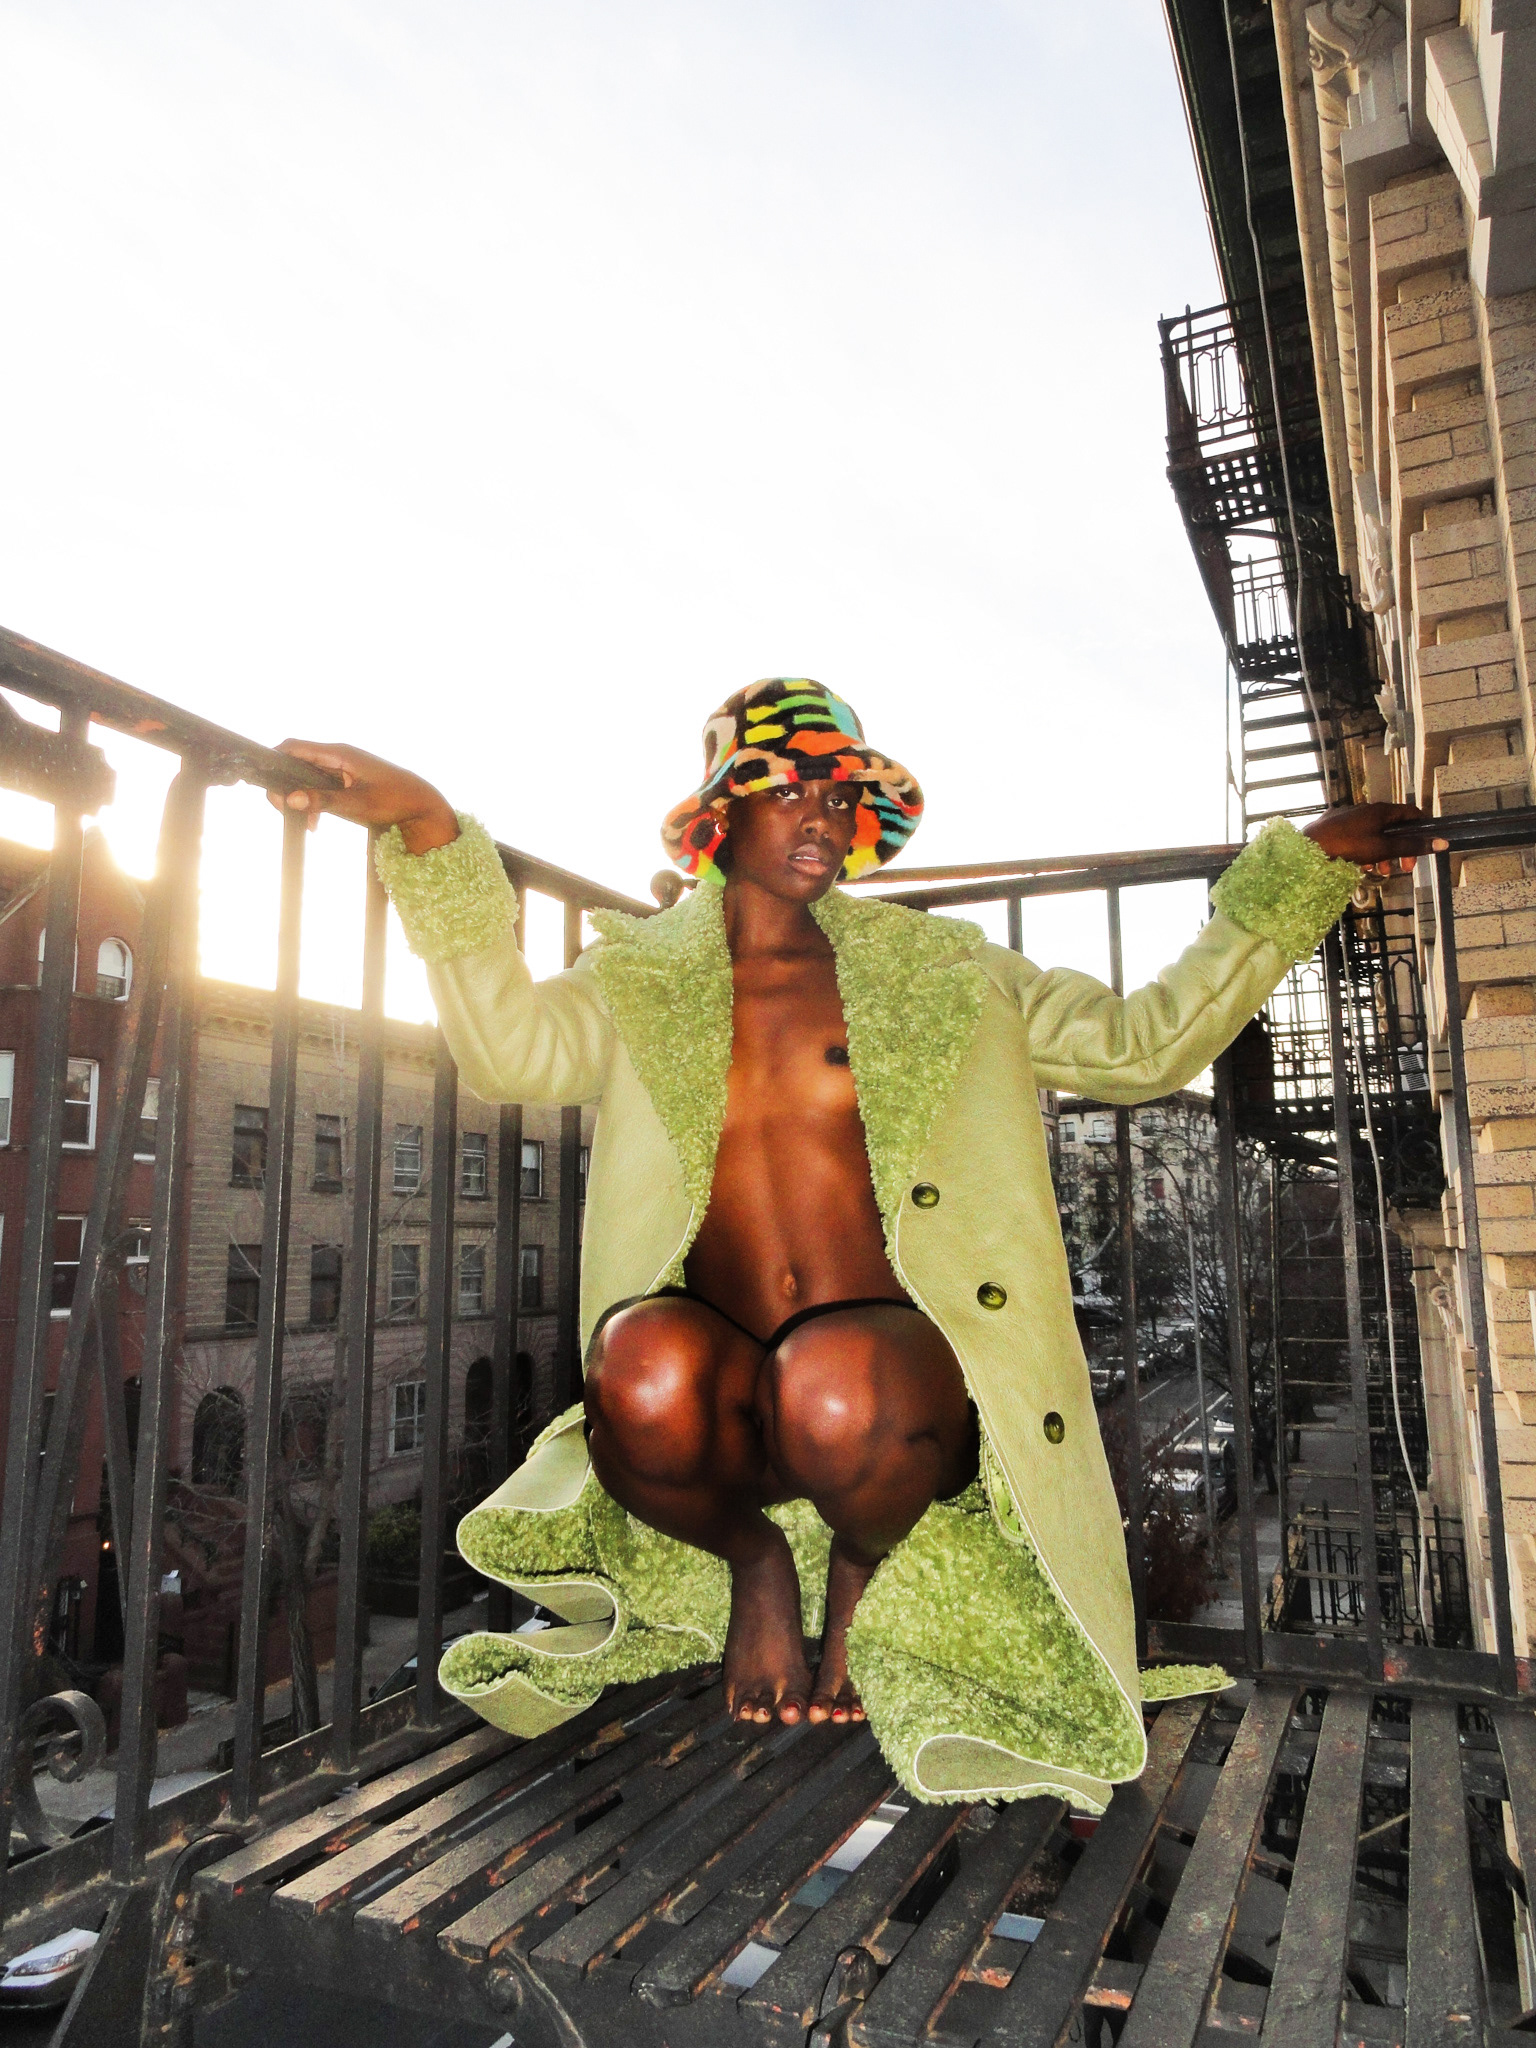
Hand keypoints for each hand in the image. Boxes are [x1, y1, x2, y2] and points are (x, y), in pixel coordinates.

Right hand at [267, 741, 458, 854]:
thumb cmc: (394, 801)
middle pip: (297, 763)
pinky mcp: (347, 781)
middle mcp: (338, 756)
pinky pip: (321, 787)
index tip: (265, 783)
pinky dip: (314, 802)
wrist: (422, 806)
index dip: (274, 761)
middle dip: (286, 785)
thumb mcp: (357, 805)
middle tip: (282, 809)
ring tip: (303, 823)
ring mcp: (343, 768)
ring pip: (308, 778)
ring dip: (301, 798)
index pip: (294, 747)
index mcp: (339, 753)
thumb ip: (321, 801)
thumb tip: (287, 798)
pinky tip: (315, 824)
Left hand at [1302, 802, 1445, 874]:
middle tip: (1403, 868)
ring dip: (1382, 852)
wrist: (1309, 848)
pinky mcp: (1333, 825)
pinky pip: (1356, 836)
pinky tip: (1360, 866)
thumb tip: (1443, 842)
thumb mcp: (1384, 848)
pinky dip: (1364, 850)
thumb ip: (1412, 846)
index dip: (1421, 829)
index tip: (1422, 848)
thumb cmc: (1349, 846)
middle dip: (1400, 848)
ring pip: (1373, 833)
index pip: (1411, 813)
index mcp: (1380, 810)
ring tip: (1380, 872)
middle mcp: (1365, 808)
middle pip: (1392, 826)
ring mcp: (1347, 815)